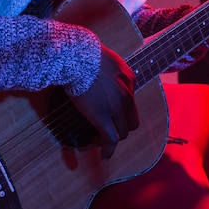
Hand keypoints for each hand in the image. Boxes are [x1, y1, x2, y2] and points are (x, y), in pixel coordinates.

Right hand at [69, 44, 138, 158]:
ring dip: (113, 137)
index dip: (121, 112)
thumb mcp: (107, 57)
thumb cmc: (84, 52)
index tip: (112, 116)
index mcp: (129, 78)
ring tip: (100, 140)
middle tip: (108, 129)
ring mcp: (116, 106)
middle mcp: (127, 93)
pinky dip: (109, 149)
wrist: (77, 55)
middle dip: (121, 127)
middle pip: (131, 120)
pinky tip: (105, 156)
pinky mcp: (102, 115)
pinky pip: (111, 139)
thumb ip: (111, 69)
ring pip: (122, 131)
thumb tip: (101, 74)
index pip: (131, 102)